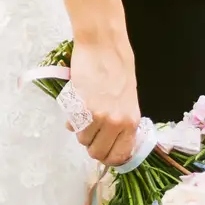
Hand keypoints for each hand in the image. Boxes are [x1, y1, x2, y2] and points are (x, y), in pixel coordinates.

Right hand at [67, 35, 141, 166]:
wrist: (104, 46)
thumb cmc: (118, 67)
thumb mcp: (128, 98)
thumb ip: (121, 121)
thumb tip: (110, 139)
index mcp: (132, 121)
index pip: (119, 155)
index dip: (108, 158)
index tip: (102, 152)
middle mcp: (116, 122)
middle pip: (97, 152)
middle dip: (92, 146)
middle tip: (90, 132)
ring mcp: (98, 116)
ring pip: (82, 140)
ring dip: (81, 131)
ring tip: (84, 114)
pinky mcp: (81, 107)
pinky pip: (72, 126)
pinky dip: (72, 121)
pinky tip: (77, 109)